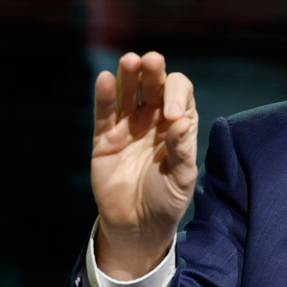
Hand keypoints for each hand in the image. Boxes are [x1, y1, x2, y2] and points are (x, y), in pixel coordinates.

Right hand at [91, 51, 198, 278]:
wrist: (137, 225)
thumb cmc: (166, 199)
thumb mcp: (182, 179)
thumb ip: (182, 151)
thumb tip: (182, 122)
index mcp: (179, 125)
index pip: (180, 95)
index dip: (177, 96)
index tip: (172, 117)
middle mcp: (153, 119)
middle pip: (153, 86)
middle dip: (153, 73)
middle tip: (151, 61)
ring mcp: (128, 126)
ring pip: (127, 93)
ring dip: (128, 75)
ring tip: (129, 60)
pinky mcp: (104, 138)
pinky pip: (104, 113)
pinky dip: (104, 96)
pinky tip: (105, 79)